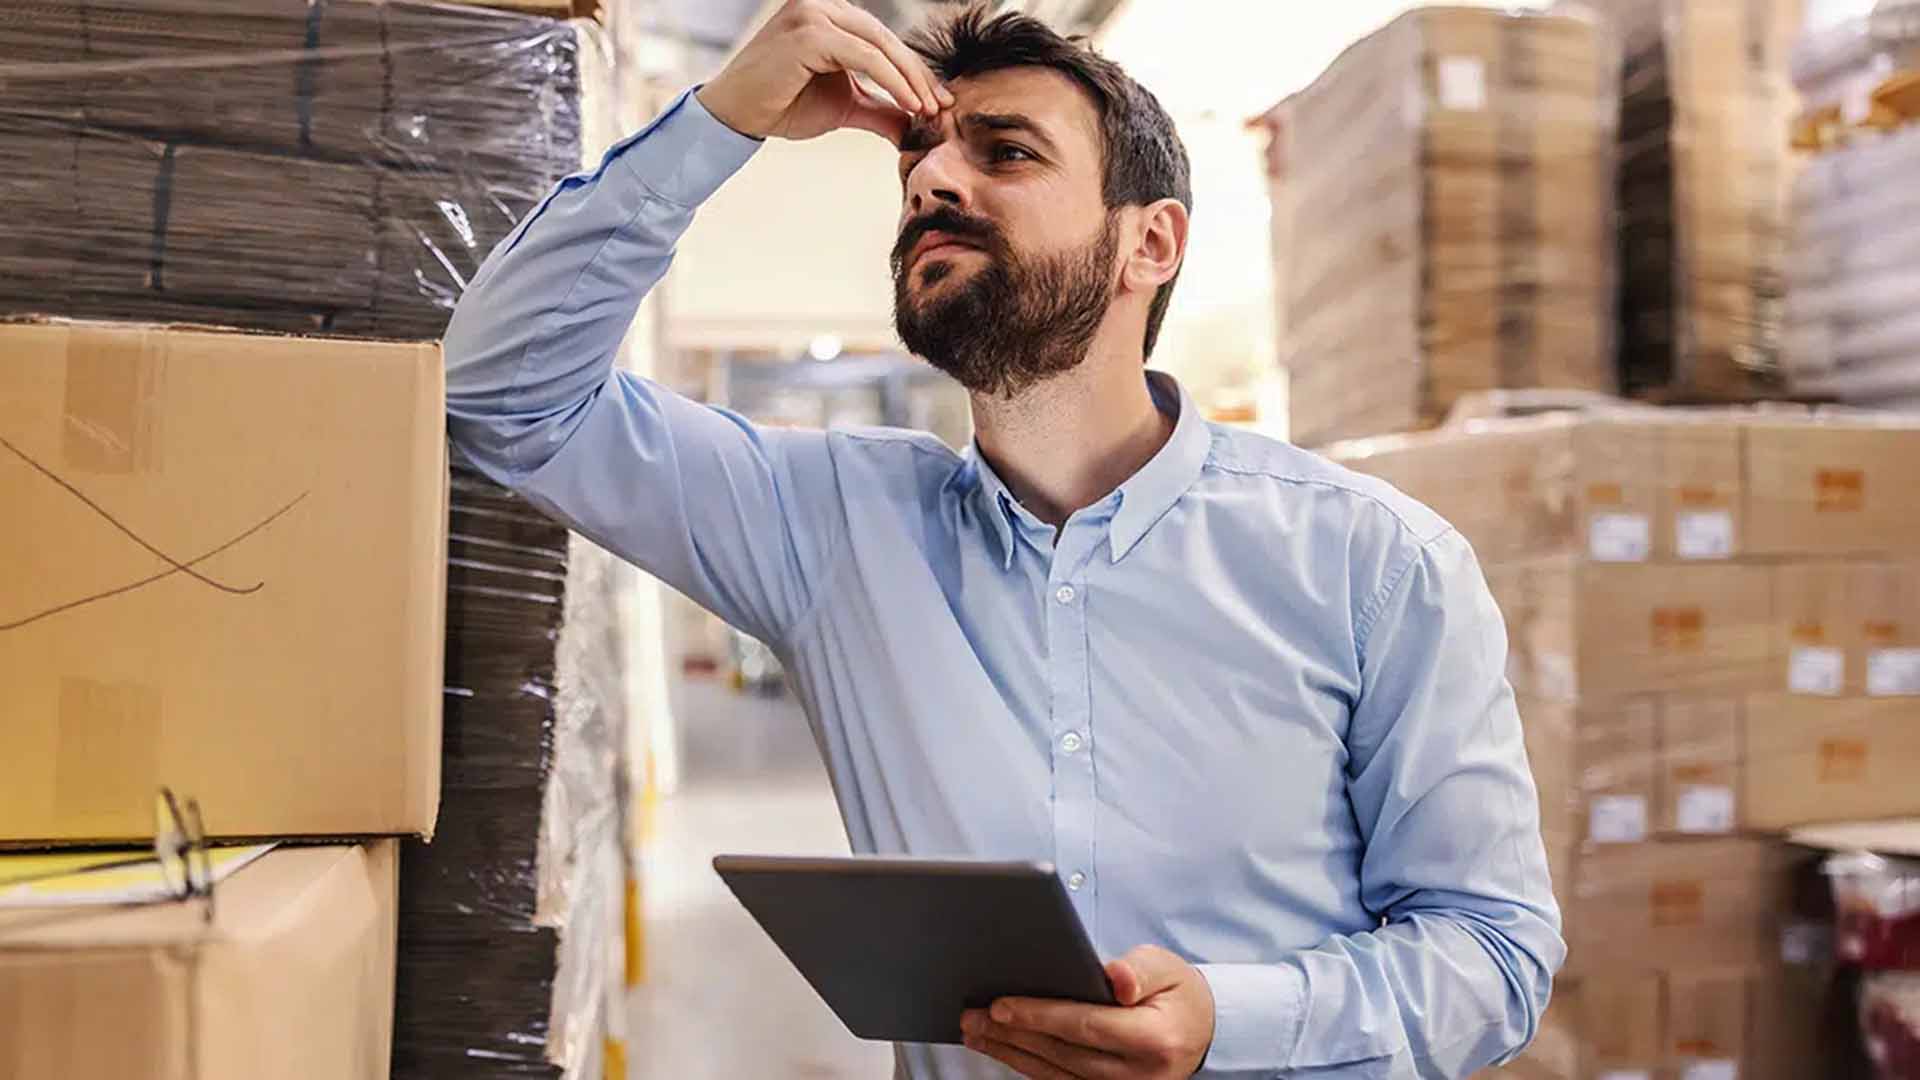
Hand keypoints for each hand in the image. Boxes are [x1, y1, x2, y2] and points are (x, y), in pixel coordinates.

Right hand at [696, 0, 953, 143]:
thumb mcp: (844, 105)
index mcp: (829, 14)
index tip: (940, 100)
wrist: (738, 116)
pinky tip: (909, 105)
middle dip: (918, 75)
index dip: (914, 70)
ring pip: (879, 45)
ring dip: (910, 80)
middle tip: (942, 106)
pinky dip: (892, 82)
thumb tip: (915, 124)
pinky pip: (865, 57)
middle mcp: (821, 4)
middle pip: (885, 38)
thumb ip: (880, 107)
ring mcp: (813, 13)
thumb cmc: (783, 105)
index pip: (882, 39)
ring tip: (927, 110)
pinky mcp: (809, 31)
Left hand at [960, 945, 1215, 1078]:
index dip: (1040, 1016)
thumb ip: (1139, 970)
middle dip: (1012, 1034)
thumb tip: (1115, 977)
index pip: (1086, 1026)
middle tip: (972, 1016)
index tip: (1001, 1006)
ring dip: (1011, 1053)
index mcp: (1154, 1038)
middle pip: (1062, 1053)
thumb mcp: (1167, 967)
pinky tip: (1003, 1049)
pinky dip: (1028, 1066)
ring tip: (976, 1032)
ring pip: (1055, 1073)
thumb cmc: (1177, 993)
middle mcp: (1138, 1075)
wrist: (1203, 1032)